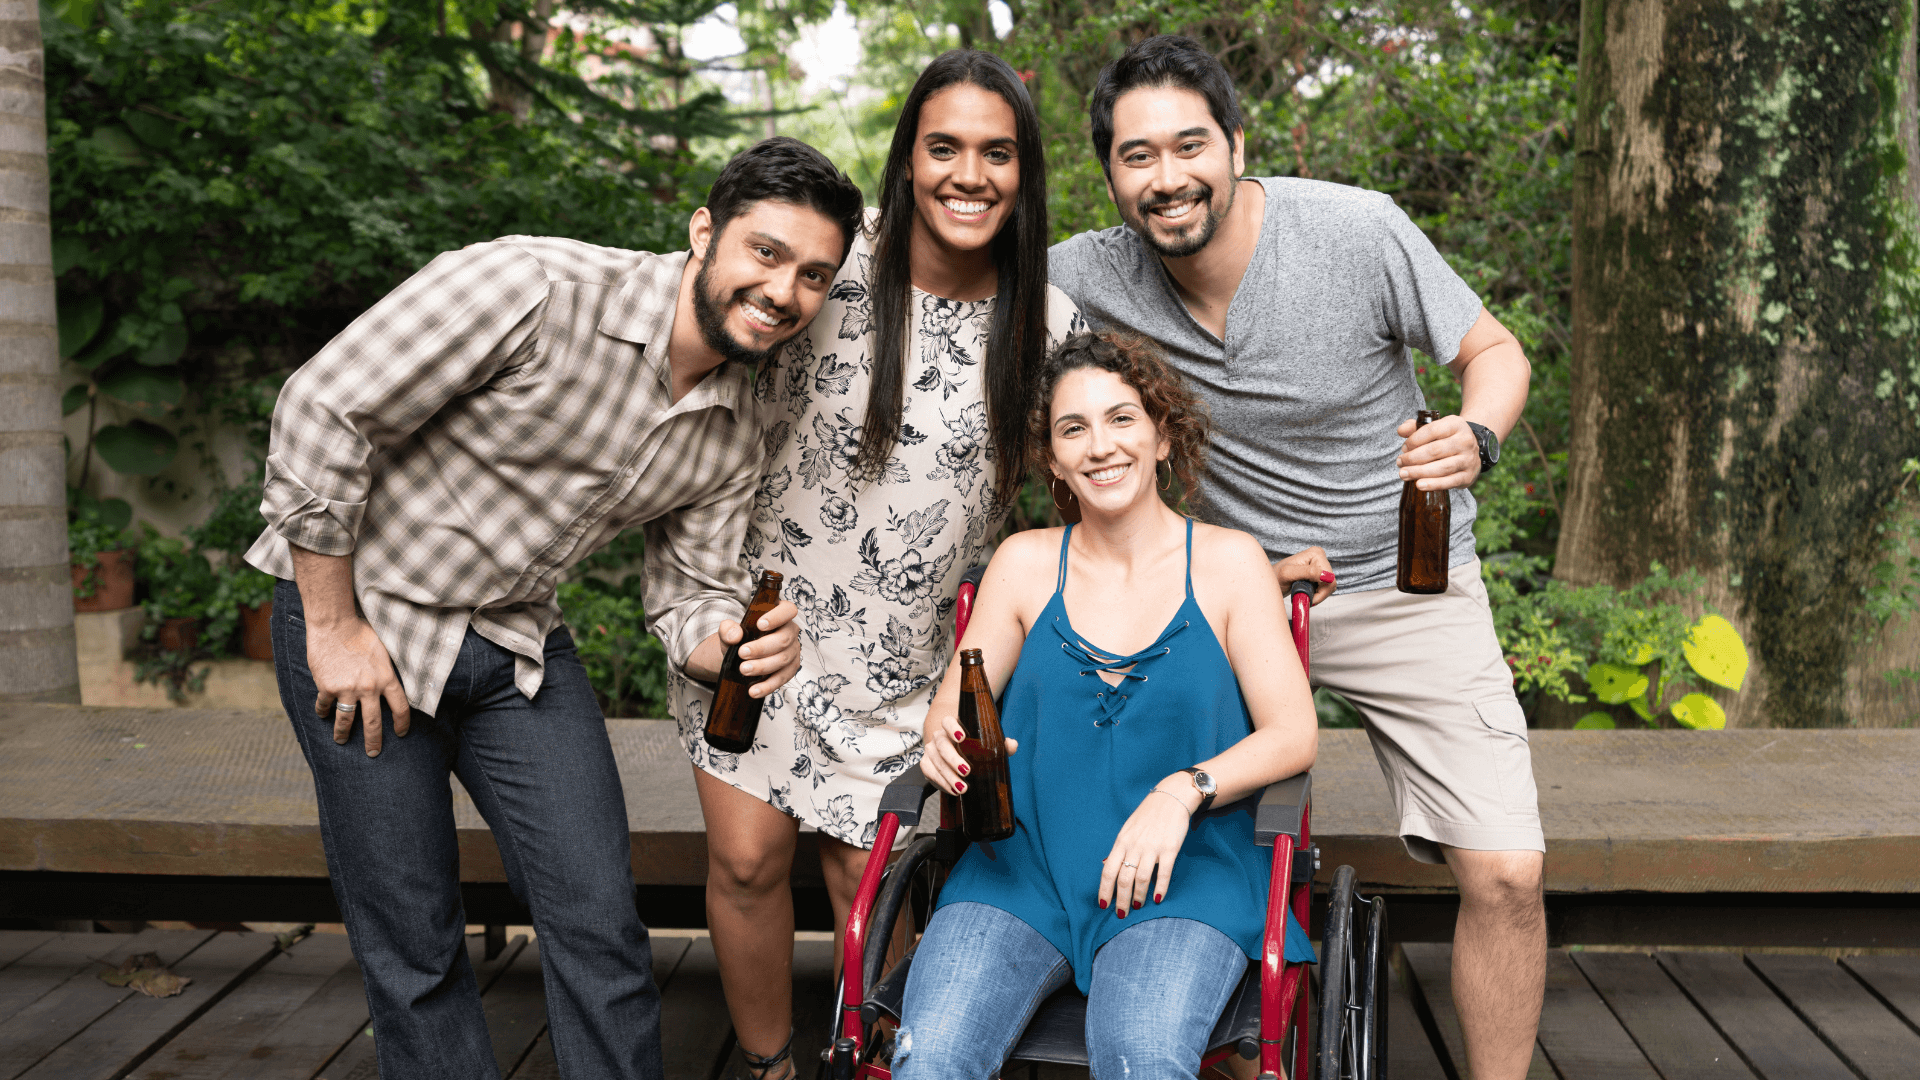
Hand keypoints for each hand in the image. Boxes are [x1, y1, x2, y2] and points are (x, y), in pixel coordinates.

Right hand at [309, 617, 410, 756]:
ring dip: (343, 733)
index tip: (401, 733)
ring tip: (342, 741)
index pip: (400, 708)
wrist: (335, 625)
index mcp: (386, 678)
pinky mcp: (327, 688)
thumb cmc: (362, 632)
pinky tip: (323, 714)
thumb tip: (393, 682)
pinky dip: (323, 711)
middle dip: (374, 741)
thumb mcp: (384, 650)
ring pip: (346, 720)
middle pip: (374, 723)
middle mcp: (368, 688)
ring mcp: (347, 690)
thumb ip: (388, 669)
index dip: (402, 723)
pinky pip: (325, 706)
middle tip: (373, 753)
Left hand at [714, 599, 801, 696]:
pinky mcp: (789, 669)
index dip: (777, 617)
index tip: (760, 625)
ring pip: (784, 659)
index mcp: (780, 613)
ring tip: (744, 670)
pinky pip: (782, 678)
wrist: (739, 655)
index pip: (788, 610)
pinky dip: (768, 686)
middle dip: (762, 648)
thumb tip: (735, 635)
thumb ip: (728, 629)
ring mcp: (792, 651)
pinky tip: (754, 690)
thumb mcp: (729, 630)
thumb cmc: (740, 637)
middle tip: (743, 653)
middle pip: (784, 639)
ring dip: (763, 666)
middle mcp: (790, 631)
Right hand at [918, 708, 1016, 796]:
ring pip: (936, 760)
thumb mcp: (987, 743)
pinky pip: (930, 773)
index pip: (948, 721)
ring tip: (962, 787)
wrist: (952, 751)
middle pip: (942, 744)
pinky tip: (953, 790)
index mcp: (953, 726)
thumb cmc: (972, 746)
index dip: (953, 728)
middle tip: (966, 771)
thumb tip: (1011, 745)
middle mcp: (939, 736)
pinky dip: (941, 783)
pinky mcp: (926, 764)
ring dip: (948, 776)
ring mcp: (931, 750)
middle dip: (953, 759)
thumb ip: (1000, 743)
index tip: (962, 737)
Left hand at [1098, 780, 1195, 914]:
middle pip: (1123, 879)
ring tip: (1138, 907)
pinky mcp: (1169, 849)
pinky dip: (1160, 888)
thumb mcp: (1127, 829)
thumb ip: (1119, 849)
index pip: (1108, 870)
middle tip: (1122, 914)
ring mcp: (1152, 848)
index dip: (1104, 890)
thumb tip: (1106, 866)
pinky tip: (1157, 898)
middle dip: (1121, 899)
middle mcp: (1134, 846)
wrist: (1171, 798)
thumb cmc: (1147, 816)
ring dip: (1139, 897)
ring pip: (1141, 879)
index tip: (1103, 905)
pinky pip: (1163, 873)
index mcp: (1121, 842)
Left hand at [1272, 546, 1335, 605]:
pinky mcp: (1319, 574)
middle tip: (1303, 595)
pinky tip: (1305, 592)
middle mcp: (1320, 557)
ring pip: (1329, 588)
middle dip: (1319, 594)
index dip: (1320, 592)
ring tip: (1302, 592)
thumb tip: (1327, 576)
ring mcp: (1320, 566)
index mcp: (1315, 554)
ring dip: (1317, 595)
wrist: (1269, 582)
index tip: (1305, 595)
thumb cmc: (1275, 577)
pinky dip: (1316, 595)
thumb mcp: (1288, 574)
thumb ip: (1308, 573)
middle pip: (1331, 583)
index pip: (1329, 578)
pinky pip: (1325, 589)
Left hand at [1396, 413, 1480, 490]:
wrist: (1473, 451)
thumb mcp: (1435, 427)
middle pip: (1435, 451)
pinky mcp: (1468, 476)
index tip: (1404, 448)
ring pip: (1442, 468)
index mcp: (1456, 425)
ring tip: (1404, 474)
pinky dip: (1433, 484)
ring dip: (1419, 472)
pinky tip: (1419, 484)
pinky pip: (1449, 482)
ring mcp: (1468, 459)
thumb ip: (1415, 427)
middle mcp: (1465, 441)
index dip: (1414, 440)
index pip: (1431, 430)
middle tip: (1400, 463)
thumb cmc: (1447, 439)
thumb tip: (1401, 430)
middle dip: (1413, 458)